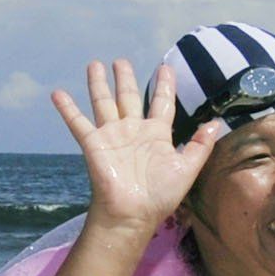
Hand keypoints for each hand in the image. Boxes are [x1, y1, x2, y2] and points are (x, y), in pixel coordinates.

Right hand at [50, 60, 225, 234]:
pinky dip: (67, 108)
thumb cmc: (160, 196)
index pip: (162, 103)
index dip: (164, 85)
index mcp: (157, 134)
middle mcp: (133, 130)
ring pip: (103, 102)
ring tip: (94, 64)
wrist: (132, 214)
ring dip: (98, 84)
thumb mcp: (187, 169)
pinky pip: (78, 123)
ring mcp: (112, 136)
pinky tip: (57, 93)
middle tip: (121, 61)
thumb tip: (217, 123)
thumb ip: (200, 145)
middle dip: (125, 78)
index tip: (165, 68)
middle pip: (128, 97)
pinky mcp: (94, 144)